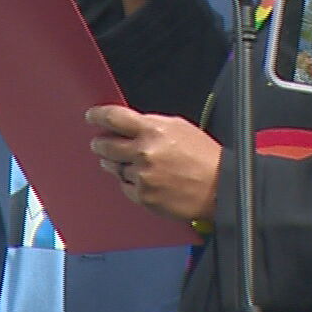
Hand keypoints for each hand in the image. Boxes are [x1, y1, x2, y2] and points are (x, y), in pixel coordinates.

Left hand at [87, 104, 220, 222]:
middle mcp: (144, 152)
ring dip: (116, 164)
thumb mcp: (179, 128)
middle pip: (105, 144)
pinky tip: (144, 180)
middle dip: (100, 143)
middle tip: (101, 143)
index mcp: (153, 130)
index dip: (97, 116)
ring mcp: (142, 176)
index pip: (113, 117)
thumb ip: (151, 124)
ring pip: (114, 167)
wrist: (221, 188)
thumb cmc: (204, 158)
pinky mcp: (143, 196)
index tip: (91, 117)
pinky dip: (130, 183)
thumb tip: (128, 125)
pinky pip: (124, 187)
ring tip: (131, 163)